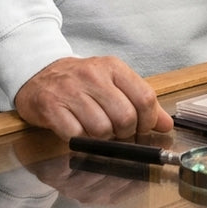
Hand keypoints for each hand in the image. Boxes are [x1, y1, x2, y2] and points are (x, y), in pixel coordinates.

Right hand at [14, 56, 174, 140]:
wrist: (39, 73)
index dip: (148, 122)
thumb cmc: (81, 81)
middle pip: (125, 117)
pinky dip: (80, 140)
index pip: (144, 98)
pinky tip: (77, 131)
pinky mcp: (52, 106)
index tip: (141, 129)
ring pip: (102, 130)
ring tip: (94, 130)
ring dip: (101, 139)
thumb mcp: (113, 82)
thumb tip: (167, 125)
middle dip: (124, 134)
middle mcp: (93, 75)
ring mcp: (71, 90)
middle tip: (115, 132)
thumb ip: (140, 101)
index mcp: (113, 67)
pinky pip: (76, 135)